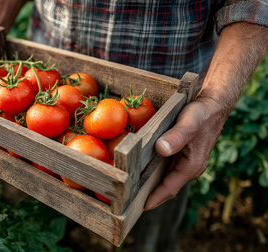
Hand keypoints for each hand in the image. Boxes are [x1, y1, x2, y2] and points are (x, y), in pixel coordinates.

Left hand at [144, 22, 266, 210]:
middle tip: (128, 201)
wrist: (213, 103)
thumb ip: (177, 136)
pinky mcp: (179, 152)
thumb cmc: (202, 113)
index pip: (170, 187)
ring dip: (149, 183)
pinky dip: (152, 170)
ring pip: (164, 177)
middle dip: (149, 194)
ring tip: (129, 188)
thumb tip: (161, 149)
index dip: (155, 198)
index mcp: (191, 165)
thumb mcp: (189, 123)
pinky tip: (138, 167)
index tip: (140, 206)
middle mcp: (188, 166)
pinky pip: (164, 166)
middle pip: (166, 185)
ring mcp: (184, 160)